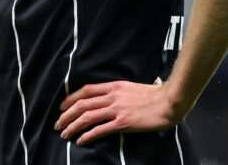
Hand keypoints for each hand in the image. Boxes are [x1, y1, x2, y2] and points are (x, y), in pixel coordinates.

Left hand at [54, 78, 184, 144]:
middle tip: (58, 124)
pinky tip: (81, 140)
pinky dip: (88, 135)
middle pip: (82, 104)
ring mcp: (117, 109)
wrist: (170, 101)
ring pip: (87, 116)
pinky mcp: (124, 122)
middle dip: (66, 114)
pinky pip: (101, 129)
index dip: (71, 98)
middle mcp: (112, 96)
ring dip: (73, 126)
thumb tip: (122, 91)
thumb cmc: (157, 94)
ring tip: (64, 134)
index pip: (86, 90)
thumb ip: (125, 90)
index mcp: (114, 86)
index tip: (62, 106)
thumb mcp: (136, 86)